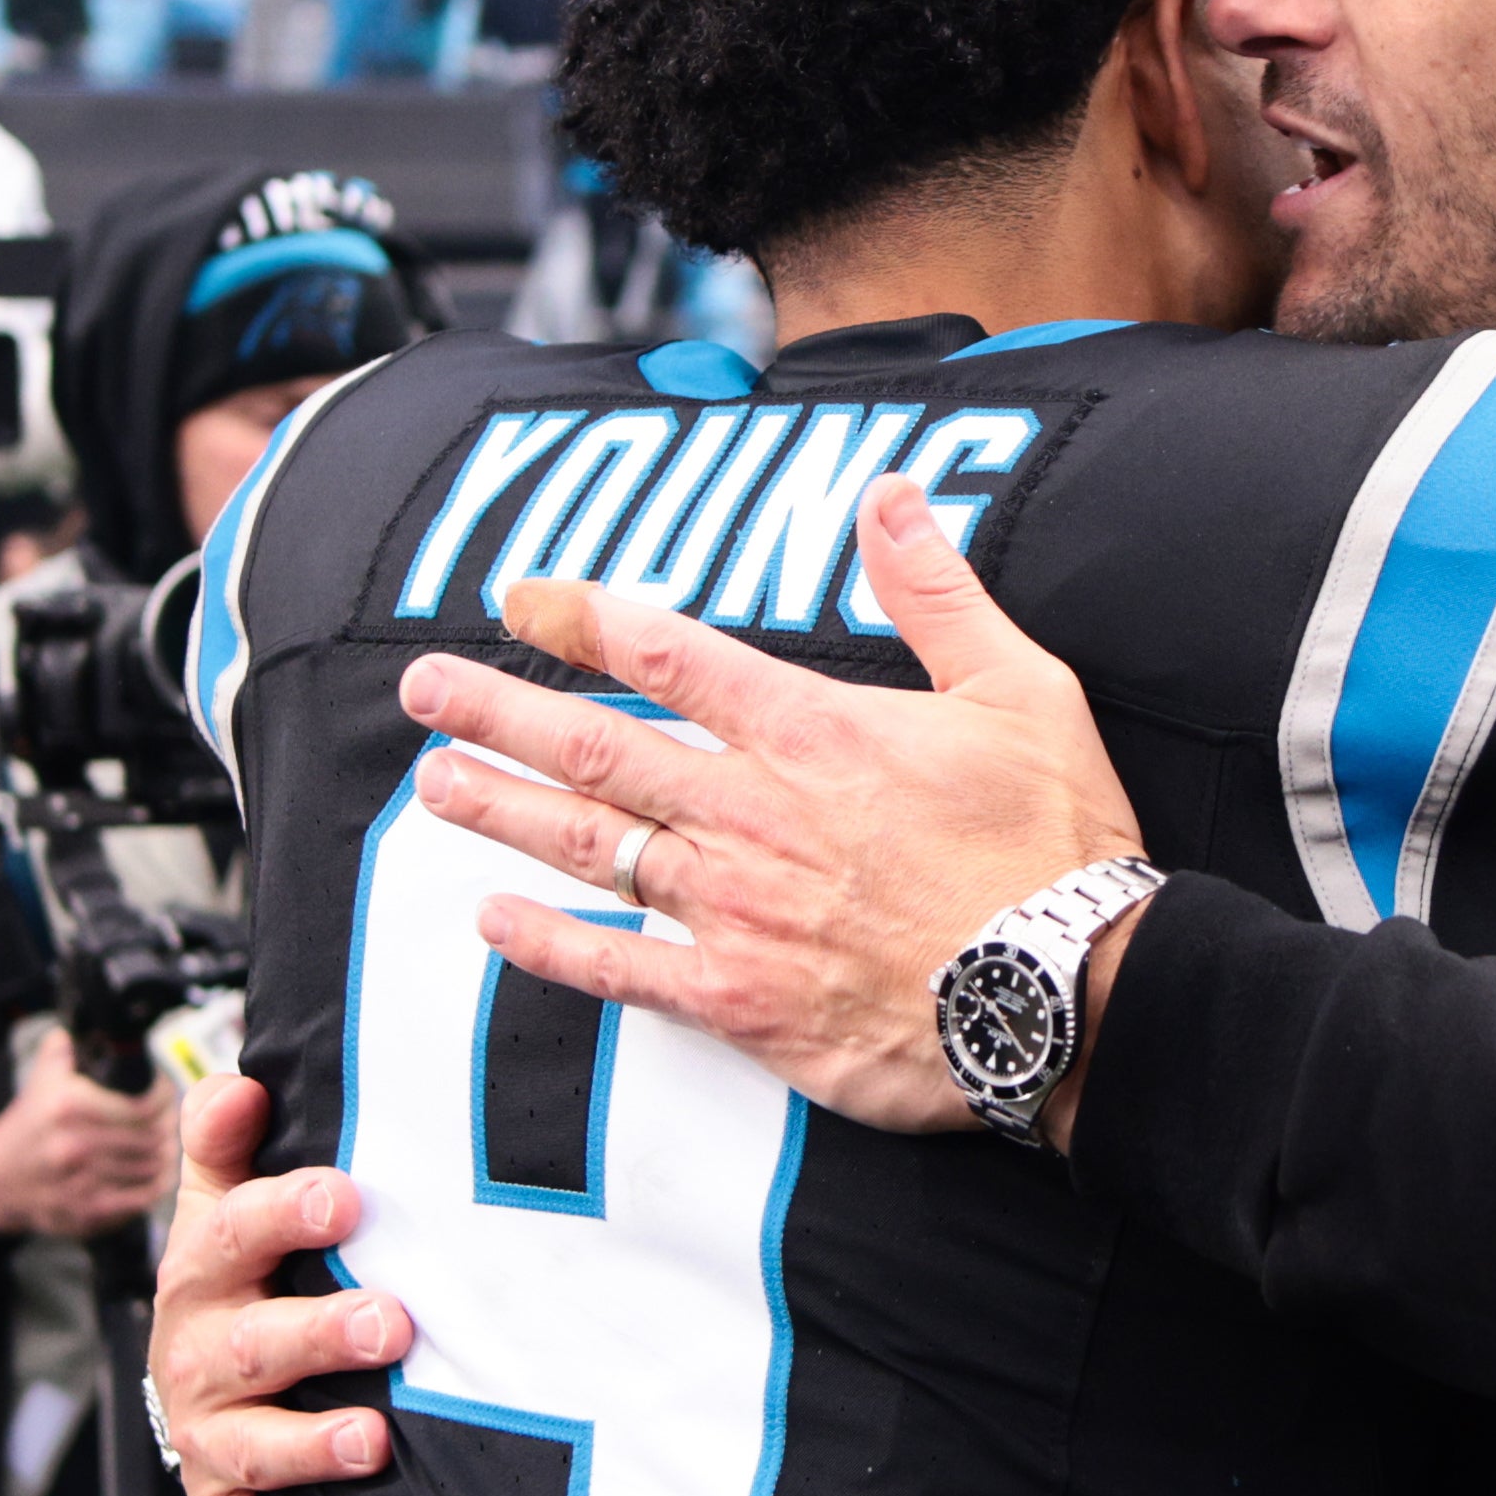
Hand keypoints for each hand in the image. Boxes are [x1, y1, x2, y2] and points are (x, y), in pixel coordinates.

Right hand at [0, 1029, 174, 1238]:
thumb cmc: (27, 1125)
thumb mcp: (41, 1079)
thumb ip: (66, 1049)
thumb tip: (91, 1020)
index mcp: (67, 1107)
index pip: (144, 1104)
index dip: (164, 1097)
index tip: (164, 1093)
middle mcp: (73, 1145)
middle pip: (152, 1136)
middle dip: (168, 1125)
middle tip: (171, 1119)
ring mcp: (80, 1182)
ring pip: (151, 1167)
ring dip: (164, 1154)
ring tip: (163, 1143)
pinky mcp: (85, 1211)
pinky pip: (139, 1198)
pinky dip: (153, 1184)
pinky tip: (152, 1172)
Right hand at [146, 1075, 397, 1495]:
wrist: (197, 1380)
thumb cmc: (237, 1277)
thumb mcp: (222, 1199)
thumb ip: (228, 1139)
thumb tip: (244, 1082)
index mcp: (204, 1272)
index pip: (233, 1234)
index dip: (283, 1213)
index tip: (345, 1197)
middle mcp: (198, 1358)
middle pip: (250, 1346)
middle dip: (318, 1335)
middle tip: (390, 1323)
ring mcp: (208, 1439)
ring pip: (250, 1448)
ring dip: (309, 1445)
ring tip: (374, 1438)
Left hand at [393, 476, 1151, 1137]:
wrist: (1073, 994)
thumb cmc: (1054, 844)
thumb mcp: (1021, 688)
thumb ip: (938, 591)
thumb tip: (889, 494)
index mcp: (812, 731)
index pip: (667, 655)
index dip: (584, 618)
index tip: (523, 595)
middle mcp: (752, 813)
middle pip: (597, 748)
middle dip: (499, 711)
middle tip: (422, 688)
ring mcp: (736, 910)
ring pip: (590, 848)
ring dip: (503, 812)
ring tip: (434, 784)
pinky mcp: (742, 1001)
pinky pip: (619, 970)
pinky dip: (548, 946)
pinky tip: (493, 922)